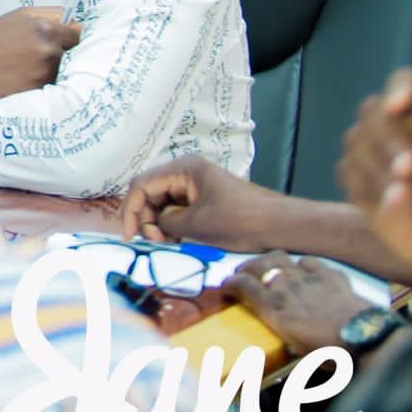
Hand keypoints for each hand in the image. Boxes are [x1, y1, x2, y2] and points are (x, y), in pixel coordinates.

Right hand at [0, 6, 78, 103]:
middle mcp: (49, 51)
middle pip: (73, 54)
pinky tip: (27, 77)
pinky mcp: (38, 90)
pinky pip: (52, 85)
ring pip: (63, 71)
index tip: (64, 41)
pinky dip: (45, 82)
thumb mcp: (19, 16)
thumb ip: (49, 16)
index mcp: (46, 29)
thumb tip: (74, 24)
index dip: (69, 38)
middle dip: (62, 54)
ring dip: (53, 69)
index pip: (77, 35)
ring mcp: (44, 72)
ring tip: (30, 66)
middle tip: (42, 55)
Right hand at [122, 154, 290, 247]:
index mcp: (182, 169)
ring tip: (164, 242)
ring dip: (157, 222)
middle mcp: (186, 172)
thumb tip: (153, 227)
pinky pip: (177, 208)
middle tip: (151, 242)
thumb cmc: (240, 221)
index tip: (130, 237)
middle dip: (145, 217)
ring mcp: (196, 184)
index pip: (141, 185)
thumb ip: (165, 223)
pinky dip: (171, 223)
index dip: (131, 211)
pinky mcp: (205, 198)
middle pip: (150, 192)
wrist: (281, 226)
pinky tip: (175, 239)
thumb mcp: (196, 225)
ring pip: (162, 201)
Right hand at [226, 252, 366, 355]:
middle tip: (244, 276)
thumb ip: (281, 332)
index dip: (228, 284)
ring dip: (271, 261)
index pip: (240, 284)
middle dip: (246, 268)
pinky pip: (310, 261)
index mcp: (272, 306)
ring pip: (280, 256)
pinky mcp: (330, 275)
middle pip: (257, 264)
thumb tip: (276, 331)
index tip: (225, 290)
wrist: (365, 340)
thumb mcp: (295, 348)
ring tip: (272, 269)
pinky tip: (306, 273)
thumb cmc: (328, 353)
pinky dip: (303, 265)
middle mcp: (285, 286)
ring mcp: (308, 277)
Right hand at [340, 70, 411, 292]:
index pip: (405, 83)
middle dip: (387, 138)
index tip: (400, 105)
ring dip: (377, 167)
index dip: (399, 88)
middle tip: (409, 166)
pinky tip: (394, 205)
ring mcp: (373, 156)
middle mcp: (396, 129)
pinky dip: (369, 188)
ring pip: (355, 141)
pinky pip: (347, 174)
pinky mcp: (358, 183)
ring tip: (403, 192)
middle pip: (372, 112)